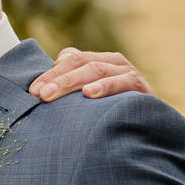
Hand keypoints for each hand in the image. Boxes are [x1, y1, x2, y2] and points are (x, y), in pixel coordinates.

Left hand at [27, 47, 149, 103]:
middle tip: (39, 94)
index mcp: (98, 61)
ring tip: (53, 93)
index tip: (32, 91)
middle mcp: (113, 62)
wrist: (152, 124)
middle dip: (57, 78)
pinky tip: (89, 93)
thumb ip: (72, 84)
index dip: (50, 73)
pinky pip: (122, 82)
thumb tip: (47, 77)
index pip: (69, 59)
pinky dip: (104, 86)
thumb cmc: (114, 111)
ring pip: (96, 69)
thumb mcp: (90, 97)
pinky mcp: (141, 87)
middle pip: (79, 62)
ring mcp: (127, 72)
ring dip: (72, 81)